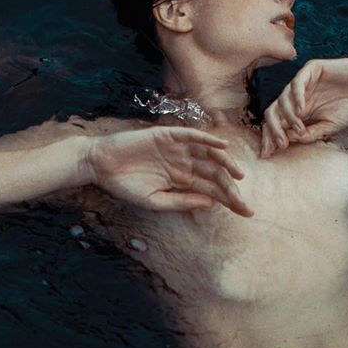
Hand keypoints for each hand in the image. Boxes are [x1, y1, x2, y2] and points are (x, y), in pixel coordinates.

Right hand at [86, 125, 251, 215]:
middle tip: (245, 202)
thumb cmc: (124, 185)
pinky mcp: (167, 135)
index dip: (230, 200)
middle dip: (231, 188)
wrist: (101, 164)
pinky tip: (221, 145)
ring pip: (208, 154)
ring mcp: (177, 149)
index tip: (247, 212)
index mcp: (181, 181)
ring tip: (238, 175)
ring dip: (225, 163)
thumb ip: (181, 202)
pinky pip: (192, 135)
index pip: (212, 190)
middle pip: (214, 174)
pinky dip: (207, 138)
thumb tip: (210, 204)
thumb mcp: (154, 201)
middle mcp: (183, 164)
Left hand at [260, 57, 347, 158]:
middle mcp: (297, 97)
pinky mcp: (311, 70)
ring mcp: (303, 83)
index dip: (270, 137)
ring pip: (282, 98)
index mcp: (300, 111)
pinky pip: (296, 83)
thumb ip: (310, 133)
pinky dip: (296, 97)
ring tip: (298, 128)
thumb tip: (287, 140)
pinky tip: (301, 110)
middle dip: (272, 129)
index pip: (277, 123)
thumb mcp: (329, 127)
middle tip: (279, 144)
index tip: (268, 154)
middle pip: (273, 111)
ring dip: (287, 116)